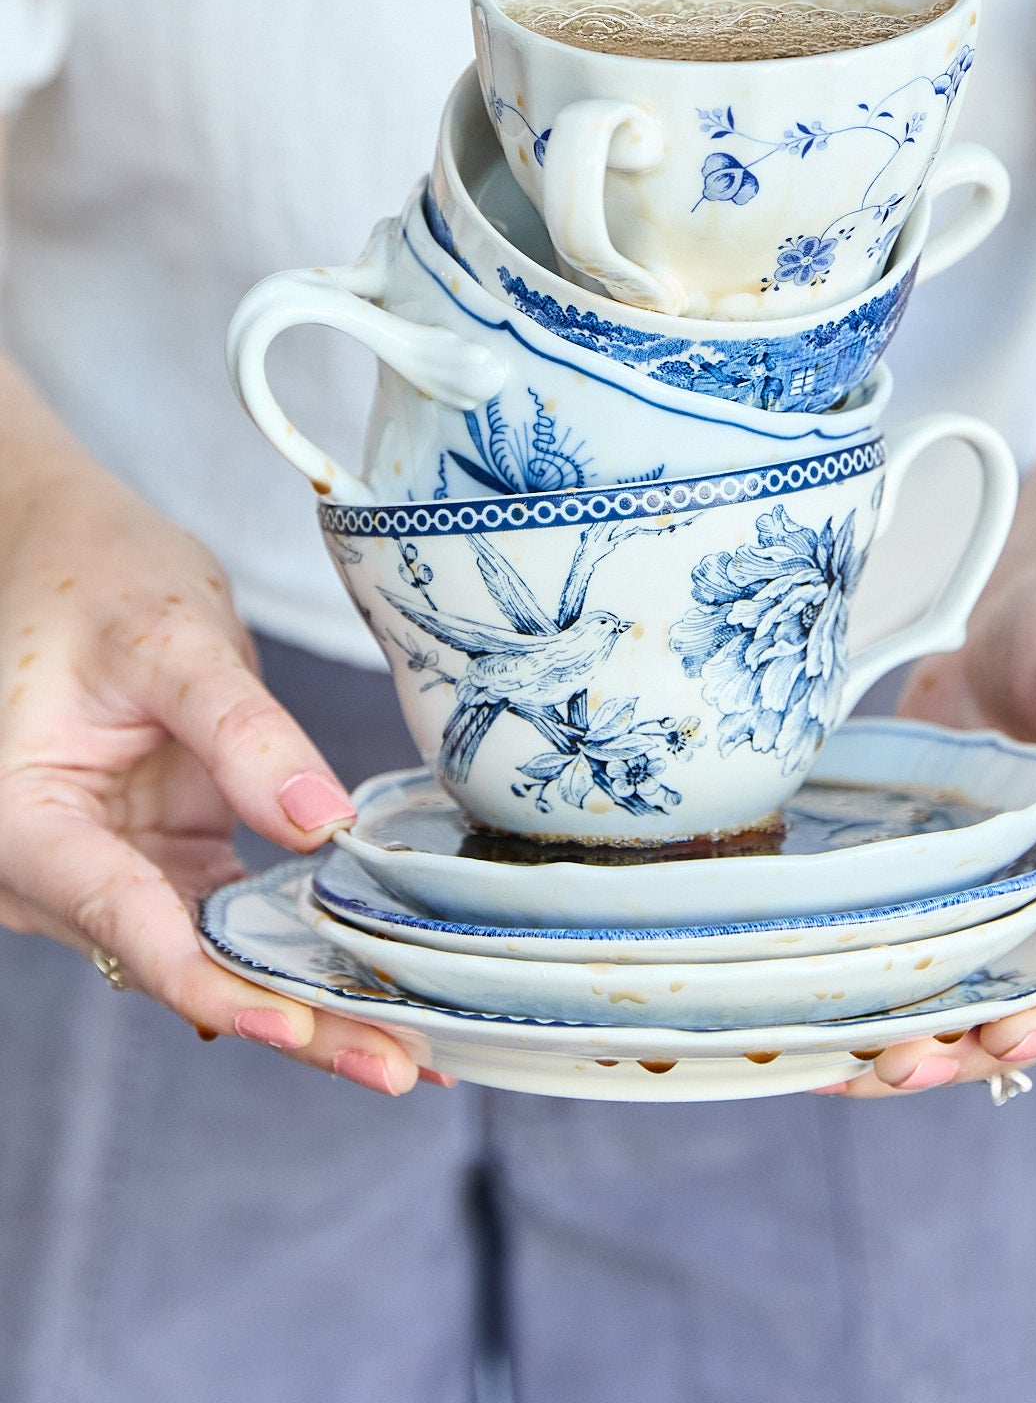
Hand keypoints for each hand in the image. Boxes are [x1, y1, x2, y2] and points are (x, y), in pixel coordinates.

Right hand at [0, 453, 436, 1093]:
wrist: (60, 551)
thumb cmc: (91, 577)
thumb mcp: (169, 636)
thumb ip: (240, 729)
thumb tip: (321, 820)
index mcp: (18, 821)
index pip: (126, 920)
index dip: (219, 985)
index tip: (301, 1027)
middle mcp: (50, 871)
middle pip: (175, 964)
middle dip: (288, 1020)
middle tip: (398, 1066)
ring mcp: (104, 874)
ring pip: (207, 959)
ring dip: (305, 1002)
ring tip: (414, 1049)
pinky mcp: (154, 862)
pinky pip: (224, 923)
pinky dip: (296, 953)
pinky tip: (377, 990)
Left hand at [828, 563, 1035, 1097]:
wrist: (1028, 608)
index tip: (1006, 1030)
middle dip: (974, 1048)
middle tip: (891, 1063)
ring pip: (985, 1013)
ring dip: (916, 1042)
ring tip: (835, 1062)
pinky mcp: (973, 914)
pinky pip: (933, 973)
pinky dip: (880, 999)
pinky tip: (813, 1016)